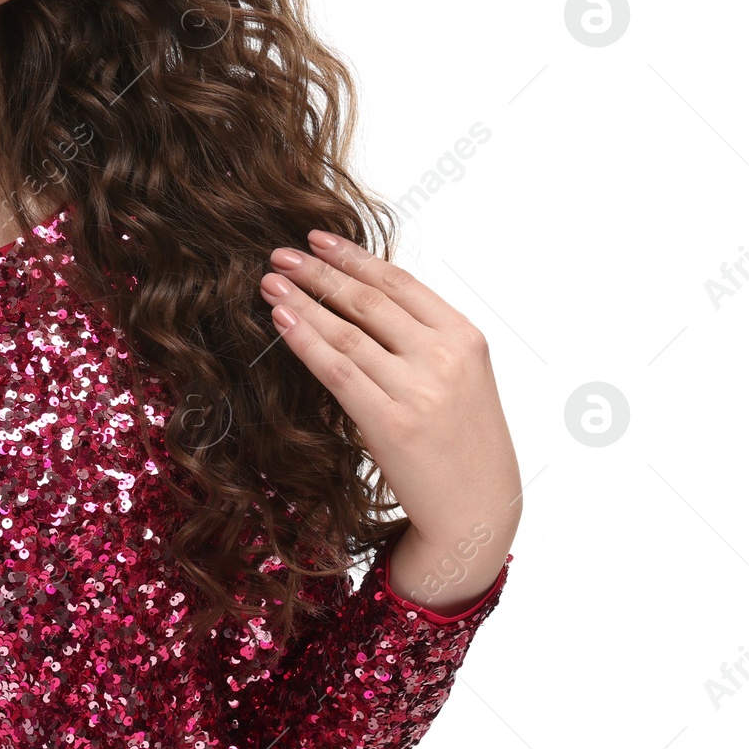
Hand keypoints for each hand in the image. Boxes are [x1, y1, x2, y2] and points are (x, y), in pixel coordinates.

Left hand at [260, 231, 520, 609]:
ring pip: (346, 331)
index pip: (399, 283)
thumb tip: (359, 294)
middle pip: (367, 301)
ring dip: (302, 301)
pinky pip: (336, 370)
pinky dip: (304, 341)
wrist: (478, 508)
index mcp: (465, 337)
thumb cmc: (462, 441)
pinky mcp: (390, 421)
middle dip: (318, 272)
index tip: (317, 239)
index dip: (353, 257)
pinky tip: (281, 321)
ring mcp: (418, 389)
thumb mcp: (461, 377)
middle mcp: (444, 357)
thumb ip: (422, 337)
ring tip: (270, 283)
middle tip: (279, 255)